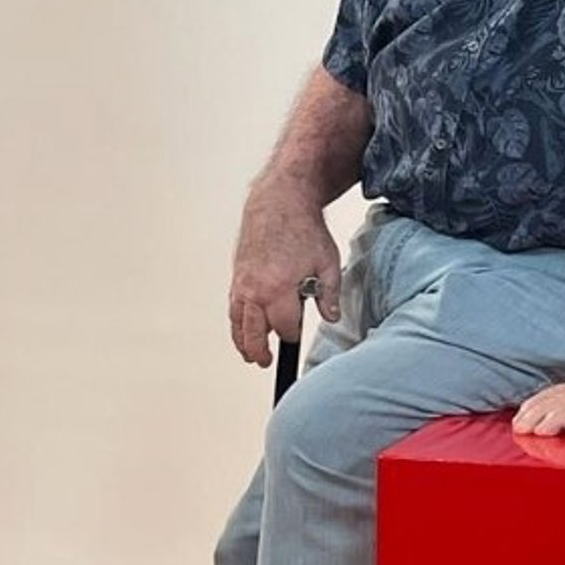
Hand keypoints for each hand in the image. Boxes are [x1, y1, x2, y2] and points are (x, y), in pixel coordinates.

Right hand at [228, 181, 341, 366]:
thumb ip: (329, 295)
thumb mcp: (327, 263)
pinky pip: (233, 306)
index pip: (285, 328)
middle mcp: (255, 289)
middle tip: (264, 361)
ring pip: (237, 322)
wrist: (279, 203)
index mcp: (279, 289)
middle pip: (253, 333)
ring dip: (243, 340)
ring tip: (250, 354)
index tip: (295, 334)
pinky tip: (242, 328)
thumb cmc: (303, 229)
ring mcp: (242, 283)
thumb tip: (331, 317)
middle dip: (260, 351)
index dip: (292, 335)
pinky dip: (236, 321)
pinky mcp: (236, 275)